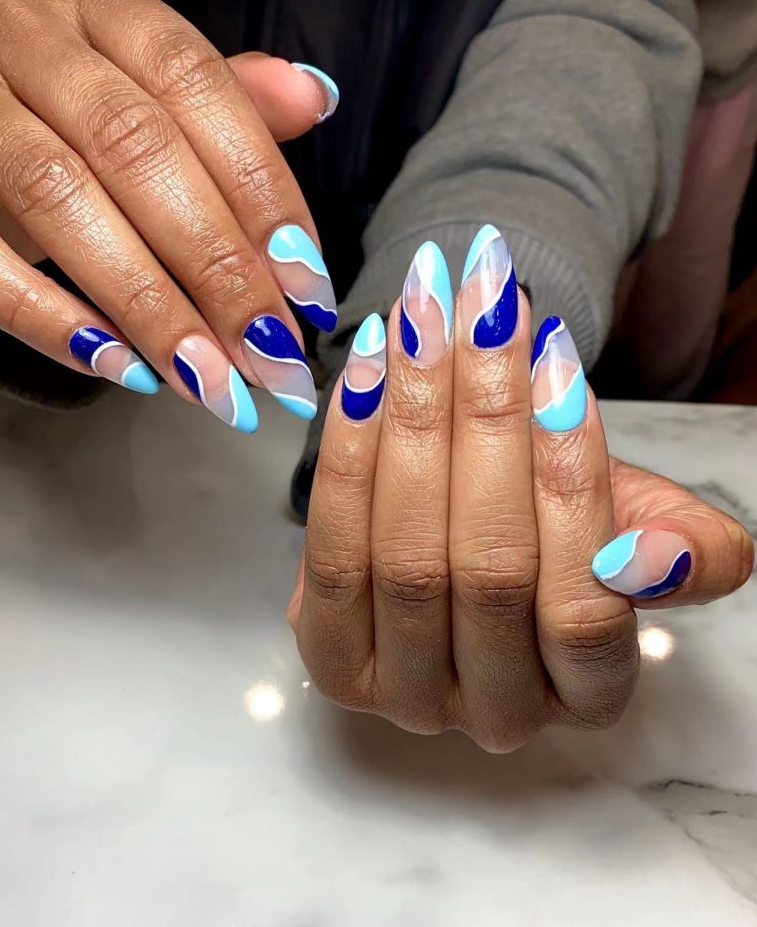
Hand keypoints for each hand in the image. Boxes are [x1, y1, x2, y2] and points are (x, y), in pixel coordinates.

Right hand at [0, 0, 338, 430]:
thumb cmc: (64, 111)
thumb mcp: (141, 92)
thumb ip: (225, 100)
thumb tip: (314, 96)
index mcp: (99, 3)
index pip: (197, 83)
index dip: (261, 189)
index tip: (308, 285)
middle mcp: (24, 32)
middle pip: (136, 147)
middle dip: (217, 265)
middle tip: (270, 353)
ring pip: (59, 198)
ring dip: (148, 303)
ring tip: (209, 380)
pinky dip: (49, 317)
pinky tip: (118, 364)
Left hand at [289, 230, 753, 750]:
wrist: (474, 519)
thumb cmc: (562, 518)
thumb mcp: (648, 526)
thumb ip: (689, 552)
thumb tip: (654, 558)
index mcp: (589, 692)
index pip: (585, 605)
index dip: (573, 483)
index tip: (557, 363)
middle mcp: (499, 713)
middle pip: (488, 571)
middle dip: (487, 422)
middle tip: (482, 309)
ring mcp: (406, 696)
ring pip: (407, 559)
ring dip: (414, 422)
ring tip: (423, 318)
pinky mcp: (332, 659)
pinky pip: (335, 553)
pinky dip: (348, 455)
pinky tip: (368, 372)